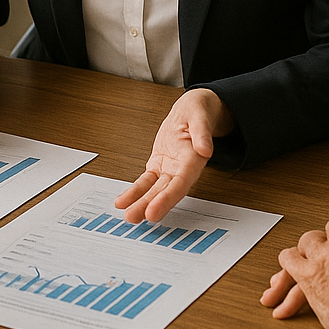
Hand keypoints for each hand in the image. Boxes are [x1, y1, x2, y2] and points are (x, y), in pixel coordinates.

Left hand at [114, 88, 232, 222]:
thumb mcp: (200, 115)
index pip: (180, 183)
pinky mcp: (159, 165)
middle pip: (166, 192)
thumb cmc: (198, 112)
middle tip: (134, 217)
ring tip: (127, 215)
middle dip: (150, 206)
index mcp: (193, 159)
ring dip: (140, 203)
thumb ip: (203, 133)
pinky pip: (146, 181)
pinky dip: (135, 191)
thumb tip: (205, 149)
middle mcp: (182, 169)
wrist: (193, 111)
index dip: (167, 199)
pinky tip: (123, 201)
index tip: (153, 212)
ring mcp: (170, 169)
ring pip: (154, 190)